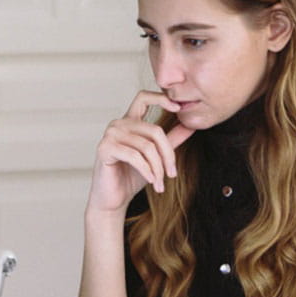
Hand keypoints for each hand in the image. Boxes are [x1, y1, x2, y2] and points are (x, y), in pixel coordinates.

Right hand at [87, 91, 194, 213]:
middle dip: (168, 155)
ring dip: (158, 168)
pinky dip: (146, 170)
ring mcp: (110, 134)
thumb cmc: (131, 177)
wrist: (113, 199)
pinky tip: (151, 181)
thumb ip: (170, 140)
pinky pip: (134, 156)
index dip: (161, 98)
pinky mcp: (105, 148)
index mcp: (130, 121)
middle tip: (172, 174)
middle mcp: (119, 124)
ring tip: (160, 183)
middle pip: (154, 130)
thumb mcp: (155, 157)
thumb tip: (190, 126)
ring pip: (146, 146)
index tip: (178, 108)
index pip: (144, 97)